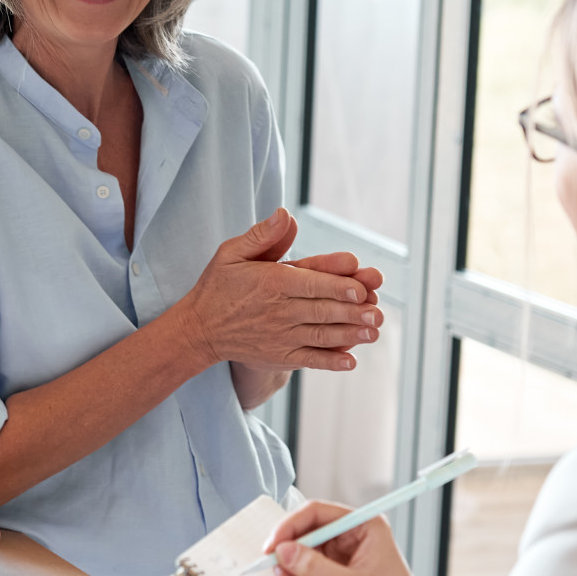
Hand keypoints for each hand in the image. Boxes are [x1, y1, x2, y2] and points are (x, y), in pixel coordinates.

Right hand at [177, 208, 381, 373]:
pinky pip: (309, 359)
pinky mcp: (280, 356)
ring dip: (349, 334)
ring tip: (373, 332)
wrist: (199, 330)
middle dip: (352, 311)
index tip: (361, 288)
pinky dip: (330, 362)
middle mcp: (278, 310)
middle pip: (321, 309)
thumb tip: (285, 213)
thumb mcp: (232, 253)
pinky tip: (351, 361)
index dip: (337, 285)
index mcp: (271, 282)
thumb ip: (262, 235)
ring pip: (320, 335)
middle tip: (377, 311)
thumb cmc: (219, 285)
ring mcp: (280, 336)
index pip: (310, 283)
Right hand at [263, 500, 460, 575]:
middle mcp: (352, 538)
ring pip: (304, 561)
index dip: (290, 527)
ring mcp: (344, 560)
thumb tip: (284, 551)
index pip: (316, 514)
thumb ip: (314, 568)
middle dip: (291, 562)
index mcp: (363, 526)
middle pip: (306, 538)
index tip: (273, 547)